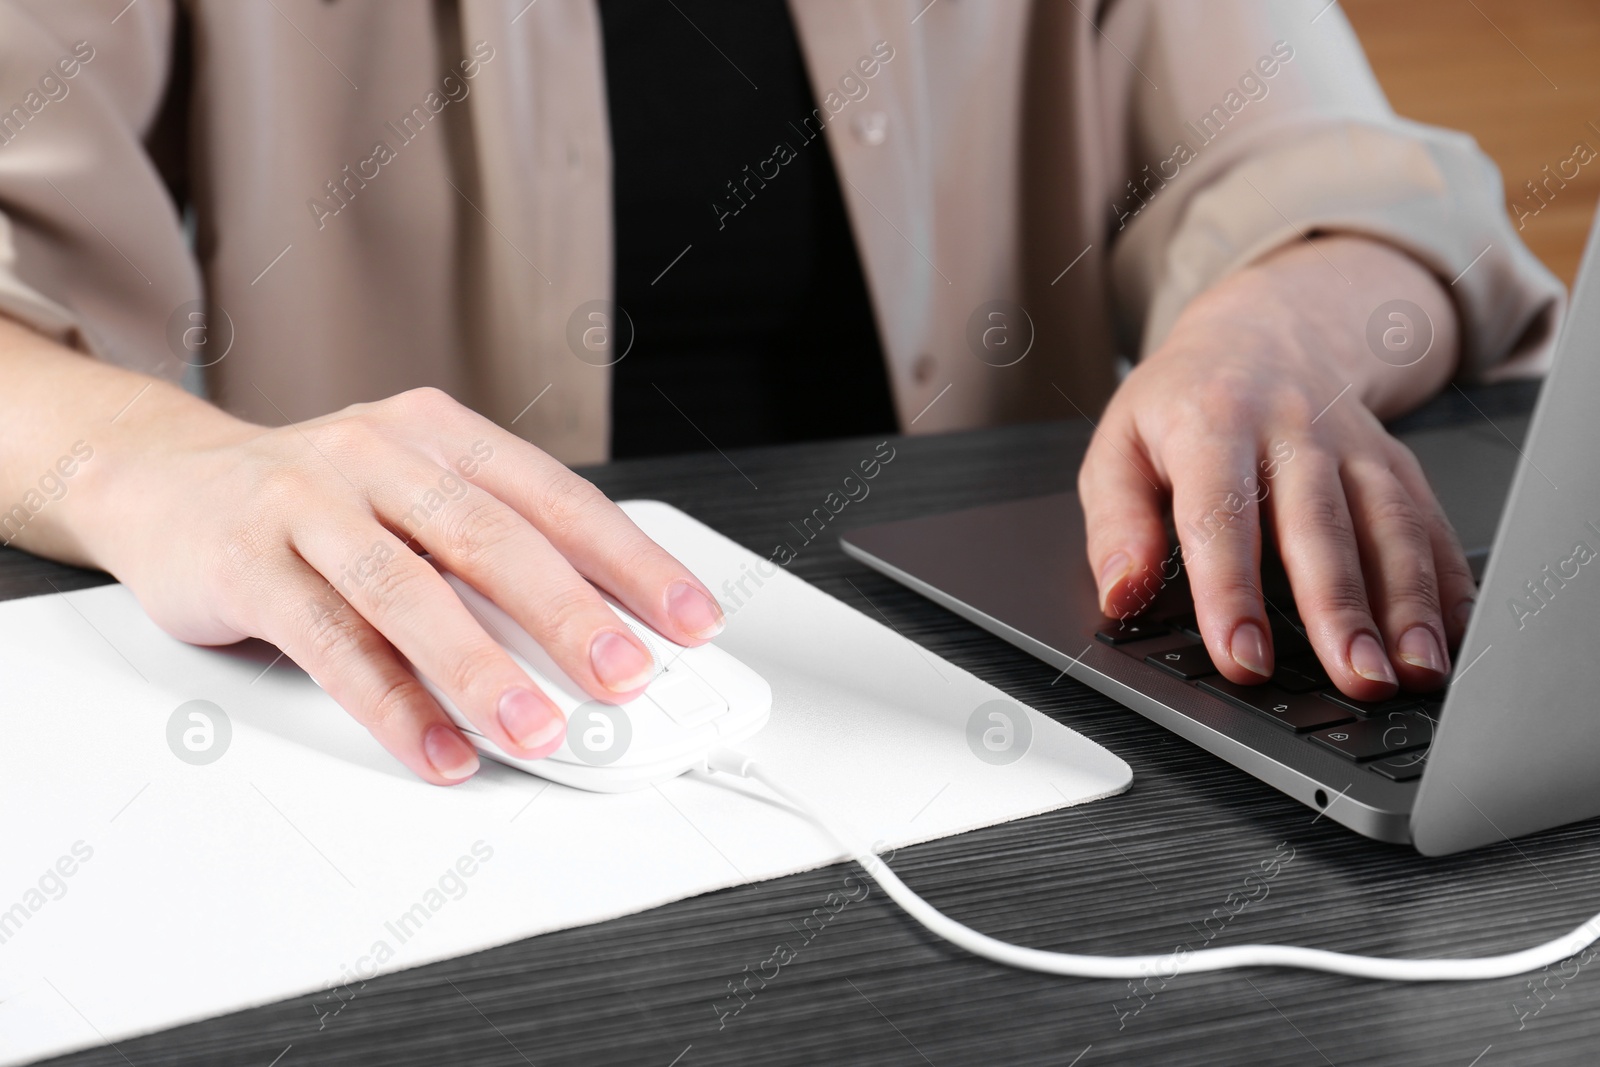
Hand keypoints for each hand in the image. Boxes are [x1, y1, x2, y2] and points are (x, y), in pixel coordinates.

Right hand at [78, 386, 725, 783]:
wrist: (167, 481)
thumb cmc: (316, 498)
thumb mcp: (412, 494)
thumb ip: (489, 551)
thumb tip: (597, 636)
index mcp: (441, 433)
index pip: (556, 497)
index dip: (631, 561)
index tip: (691, 619)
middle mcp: (380, 454)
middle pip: (490, 538)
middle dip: (569, 613)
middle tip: (626, 675)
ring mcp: (309, 502)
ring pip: (409, 592)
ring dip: (481, 669)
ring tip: (537, 729)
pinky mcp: (248, 563)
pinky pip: (331, 643)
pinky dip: (391, 705)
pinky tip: (438, 747)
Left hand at [1079, 235, 1472, 698]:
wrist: (1263, 330)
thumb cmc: (1183, 403)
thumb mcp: (1119, 448)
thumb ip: (1115, 526)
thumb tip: (1121, 596)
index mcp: (1212, 425)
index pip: (1221, 517)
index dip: (1232, 592)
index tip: (1244, 658)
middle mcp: (1291, 431)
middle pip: (1319, 526)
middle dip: (1340, 609)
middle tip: (1355, 677)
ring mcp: (1353, 445)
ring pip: (1387, 524)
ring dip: (1407, 602)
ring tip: (1414, 671)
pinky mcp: (1397, 463)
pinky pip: (1429, 522)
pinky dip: (1447, 582)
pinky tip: (1451, 636)